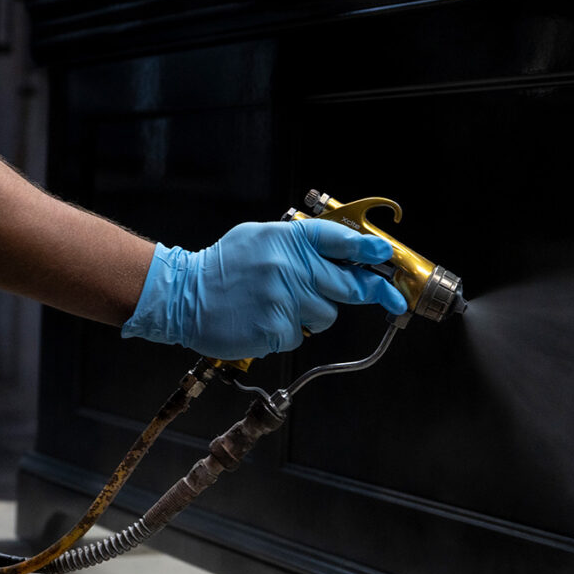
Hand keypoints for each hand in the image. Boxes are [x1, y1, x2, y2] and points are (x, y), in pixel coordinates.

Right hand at [121, 219, 407, 359]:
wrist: (183, 295)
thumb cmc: (225, 266)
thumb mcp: (260, 237)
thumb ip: (300, 243)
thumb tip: (346, 252)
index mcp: (288, 239)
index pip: (340, 240)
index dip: (369, 249)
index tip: (388, 257)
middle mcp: (290, 267)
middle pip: (349, 284)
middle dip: (371, 291)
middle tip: (390, 298)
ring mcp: (284, 300)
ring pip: (326, 315)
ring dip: (313, 314)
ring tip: (280, 304)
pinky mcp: (275, 330)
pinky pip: (299, 336)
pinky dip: (286, 332)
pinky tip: (263, 320)